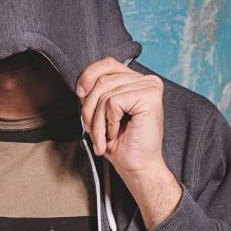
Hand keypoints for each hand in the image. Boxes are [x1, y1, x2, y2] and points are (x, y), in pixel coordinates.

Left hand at [76, 57, 165, 174]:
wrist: (136, 167)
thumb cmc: (120, 142)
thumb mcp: (101, 111)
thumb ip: (95, 92)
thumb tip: (82, 84)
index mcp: (136, 80)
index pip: (107, 64)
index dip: (88, 76)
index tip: (80, 94)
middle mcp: (147, 80)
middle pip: (102, 80)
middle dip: (90, 108)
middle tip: (92, 130)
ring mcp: (150, 86)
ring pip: (105, 93)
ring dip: (98, 121)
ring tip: (103, 137)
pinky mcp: (150, 96)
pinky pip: (113, 102)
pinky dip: (109, 122)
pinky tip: (116, 133)